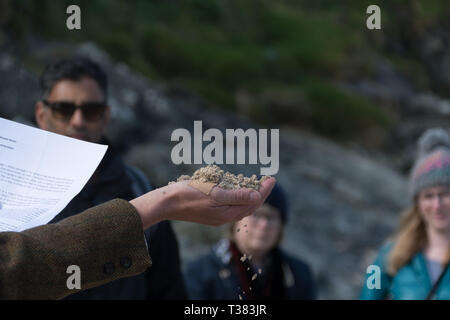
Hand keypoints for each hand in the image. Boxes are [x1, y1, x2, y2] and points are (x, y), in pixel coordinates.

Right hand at [130, 177, 275, 228]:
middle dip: (260, 193)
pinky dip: (238, 197)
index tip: (272, 178)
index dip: (264, 190)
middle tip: (268, 180)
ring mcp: (217, 216)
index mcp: (227, 213)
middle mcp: (224, 217)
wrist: (166, 204)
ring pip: (240, 207)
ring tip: (257, 184)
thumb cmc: (188, 195)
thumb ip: (237, 195)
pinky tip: (237, 189)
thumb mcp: (214, 193)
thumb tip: (257, 196)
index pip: (253, 202)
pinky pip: (230, 206)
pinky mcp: (210, 213)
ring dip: (250, 195)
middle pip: (249, 206)